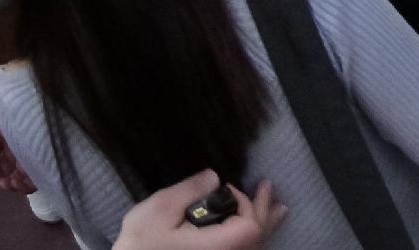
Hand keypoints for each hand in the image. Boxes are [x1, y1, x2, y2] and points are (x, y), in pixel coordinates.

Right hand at [115, 176, 275, 249]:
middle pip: (257, 237)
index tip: (225, 190)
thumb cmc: (139, 246)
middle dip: (264, 210)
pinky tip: (259, 231)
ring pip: (252, 247)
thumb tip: (213, 177)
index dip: (245, 203)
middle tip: (268, 187)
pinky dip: (253, 239)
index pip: (250, 225)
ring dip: (265, 225)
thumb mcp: (158, 211)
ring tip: (279, 208)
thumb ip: (188, 190)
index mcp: (219, 247)